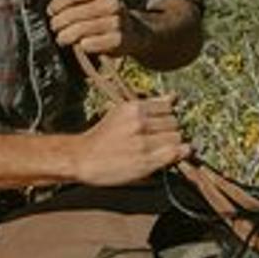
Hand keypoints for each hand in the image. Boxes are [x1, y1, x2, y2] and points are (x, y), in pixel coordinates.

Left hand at [45, 0, 137, 58]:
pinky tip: (82, 44)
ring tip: (62, 38)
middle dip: (59, 22)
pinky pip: (92, 43)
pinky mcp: (119, 40)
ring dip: (66, 36)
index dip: (57, 4)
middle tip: (55, 27)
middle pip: (75, 13)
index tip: (51, 11)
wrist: (132, 32)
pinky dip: (83, 45)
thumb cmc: (101, 13)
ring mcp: (117, 22)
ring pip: (81, 29)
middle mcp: (112, 3)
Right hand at [71, 96, 188, 186]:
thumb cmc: (102, 137)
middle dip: (170, 131)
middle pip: (174, 123)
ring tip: (159, 149)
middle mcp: (139, 122)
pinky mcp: (145, 161)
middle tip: (158, 139)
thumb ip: (149, 105)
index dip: (166, 116)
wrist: (82, 158)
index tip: (160, 124)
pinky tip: (170, 157)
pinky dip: (176, 155)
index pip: (168, 107)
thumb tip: (174, 96)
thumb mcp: (121, 112)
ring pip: (176, 138)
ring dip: (172, 145)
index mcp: (133, 108)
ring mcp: (143, 142)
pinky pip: (173, 154)